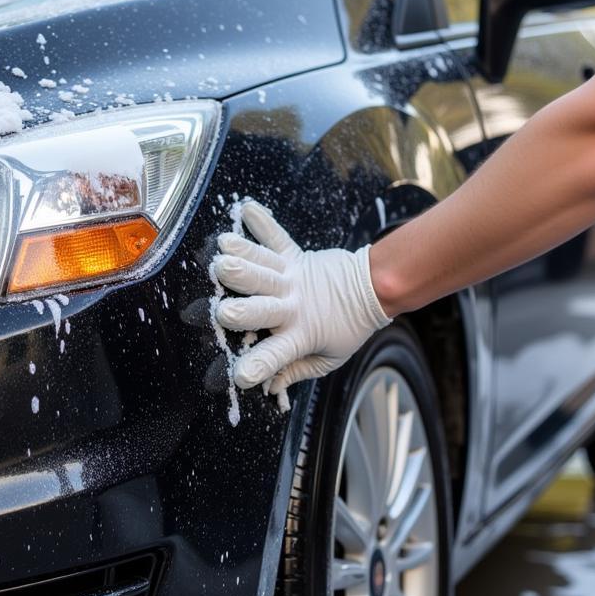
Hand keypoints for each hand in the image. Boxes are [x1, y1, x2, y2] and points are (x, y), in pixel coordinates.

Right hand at [212, 201, 390, 391]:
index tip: (238, 376)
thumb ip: (297, 371)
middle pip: (262, 308)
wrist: (373, 288)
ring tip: (221, 252)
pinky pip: (276, 238)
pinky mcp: (295, 256)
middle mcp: (292, 306)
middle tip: (222, 311)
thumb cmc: (347, 327)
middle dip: (241, 310)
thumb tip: (269, 387)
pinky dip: (262, 222)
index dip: (257, 367)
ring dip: (242, 260)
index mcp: (300, 336)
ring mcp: (293, 278)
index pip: (276, 356)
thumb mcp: (328, 358)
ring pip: (263, 269)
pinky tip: (246, 208)